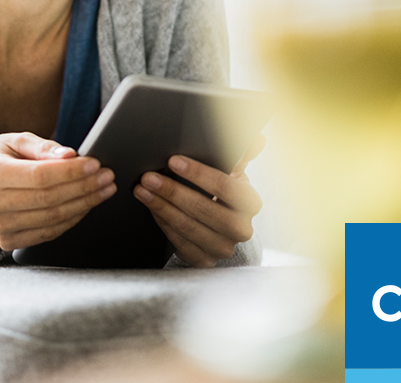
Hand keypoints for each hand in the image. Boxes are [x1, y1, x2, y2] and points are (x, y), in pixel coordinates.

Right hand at [0, 132, 115, 251]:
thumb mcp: (16, 140)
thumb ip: (43, 147)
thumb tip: (70, 156)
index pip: (40, 176)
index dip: (71, 172)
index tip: (95, 164)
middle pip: (49, 199)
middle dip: (84, 187)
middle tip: (108, 176)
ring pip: (52, 219)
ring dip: (84, 204)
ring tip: (104, 189)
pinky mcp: (7, 241)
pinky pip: (48, 233)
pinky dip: (72, 219)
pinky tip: (86, 204)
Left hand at [133, 134, 265, 267]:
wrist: (219, 226)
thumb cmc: (222, 189)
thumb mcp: (232, 170)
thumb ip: (240, 151)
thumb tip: (258, 139)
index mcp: (250, 202)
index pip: (224, 186)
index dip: (198, 173)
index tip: (173, 161)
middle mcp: (241, 229)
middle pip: (203, 209)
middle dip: (172, 191)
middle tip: (148, 177)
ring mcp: (223, 248)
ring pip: (188, 227)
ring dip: (161, 206)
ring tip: (142, 189)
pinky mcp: (205, 261)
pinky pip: (180, 243)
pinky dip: (163, 223)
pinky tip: (151, 207)